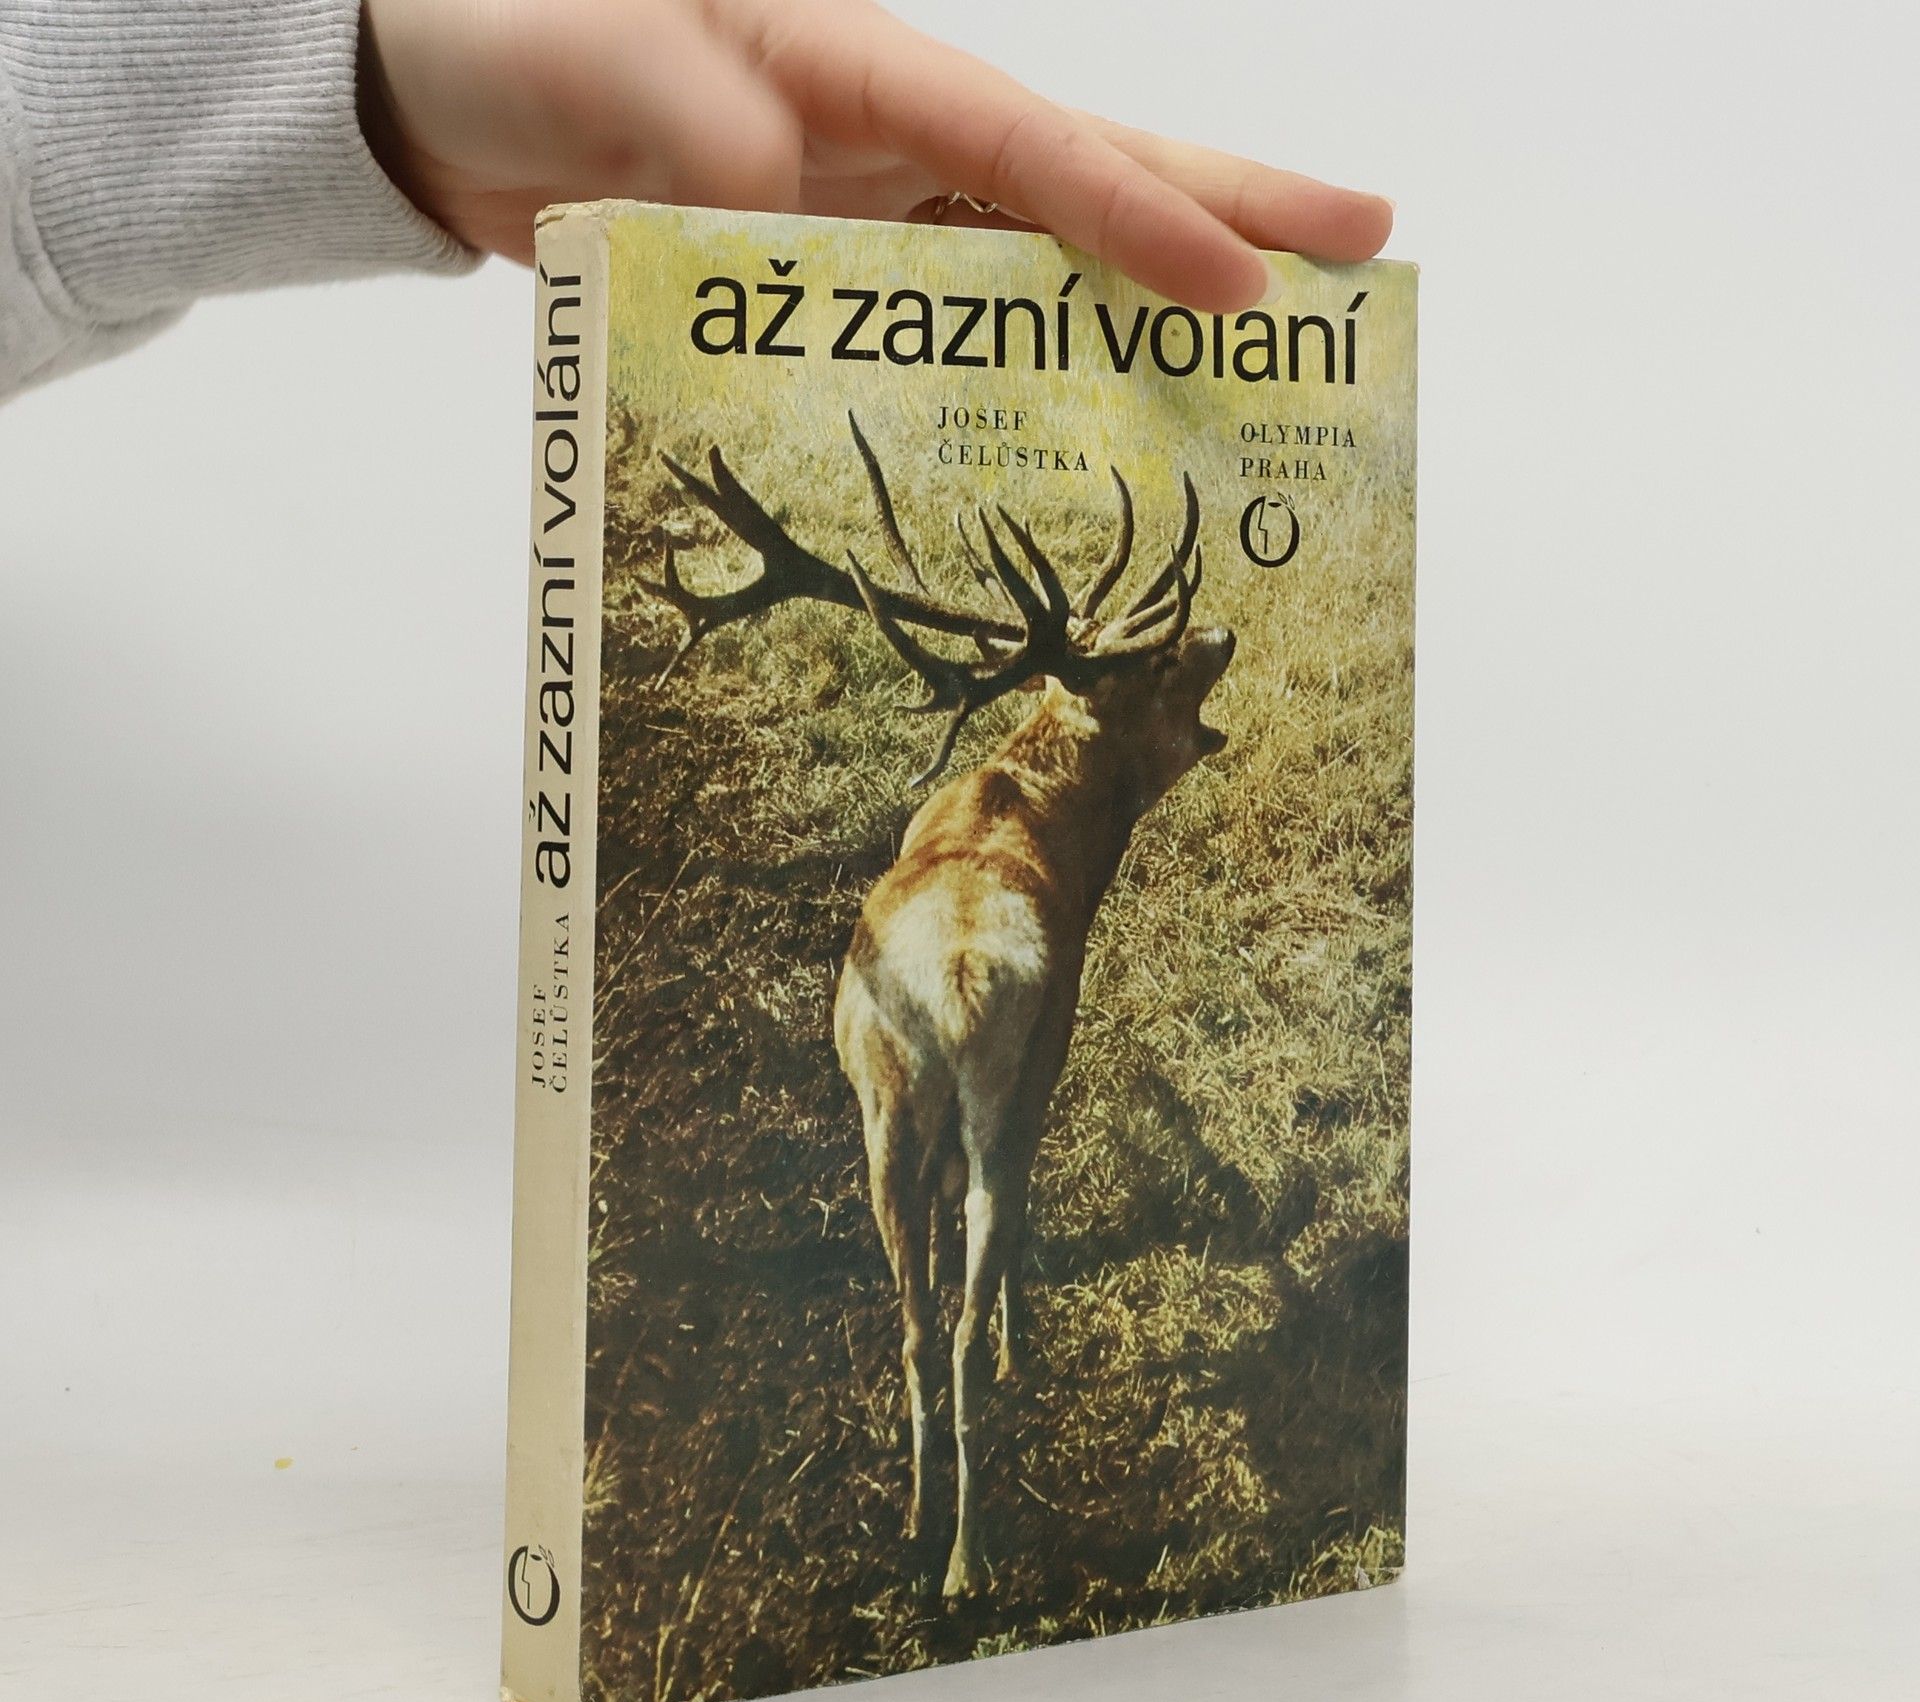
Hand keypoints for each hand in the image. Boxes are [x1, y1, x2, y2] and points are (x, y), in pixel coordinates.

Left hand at [359, 0, 1392, 311]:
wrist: (429, 99)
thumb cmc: (508, 32)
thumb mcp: (597, 61)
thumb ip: (699, 135)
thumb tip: (802, 225)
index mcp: (860, 66)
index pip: (1034, 149)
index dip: (1146, 219)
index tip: (1254, 288)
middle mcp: (886, 141)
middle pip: (1084, 186)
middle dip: (1223, 219)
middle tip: (1361, 256)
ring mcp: (862, 216)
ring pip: (1033, 266)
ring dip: (1141, 315)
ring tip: (1259, 365)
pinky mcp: (821, 282)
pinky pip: (938, 334)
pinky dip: (1010, 378)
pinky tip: (1070, 427)